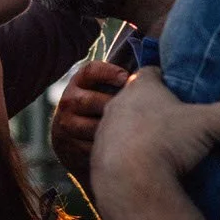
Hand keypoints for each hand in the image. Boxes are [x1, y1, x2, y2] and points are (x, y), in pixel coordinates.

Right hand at [49, 60, 129, 180]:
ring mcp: (66, 125)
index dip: (109, 72)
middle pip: (92, 101)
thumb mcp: (99, 91)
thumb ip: (118, 83)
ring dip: (113, 130)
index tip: (127, 78)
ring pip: (93, 127)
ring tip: (133, 131)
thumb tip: (153, 75)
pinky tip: (122, 147)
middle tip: (136, 112)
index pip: (91, 71)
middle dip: (115, 107)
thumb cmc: (97, 111)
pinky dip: (109, 149)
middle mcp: (68, 102)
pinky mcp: (69, 147)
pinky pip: (92, 148)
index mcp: (78, 83)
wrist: (71, 140)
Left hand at [89, 67, 219, 184]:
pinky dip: (125, 156)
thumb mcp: (210, 124)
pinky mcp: (96, 156)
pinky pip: (113, 151)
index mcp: (141, 87)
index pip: (150, 72)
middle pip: (134, 98)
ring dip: (135, 132)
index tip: (177, 90)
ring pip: (121, 124)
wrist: (129, 180)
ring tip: (156, 148)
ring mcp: (103, 130)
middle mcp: (117, 103)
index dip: (163, 79)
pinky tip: (140, 169)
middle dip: (150, 107)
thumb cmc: (167, 142)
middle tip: (172, 122)